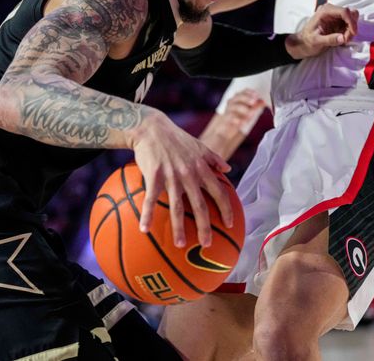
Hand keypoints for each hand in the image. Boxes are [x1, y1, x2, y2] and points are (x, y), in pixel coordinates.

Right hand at [131, 110, 232, 247]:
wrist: (151, 127)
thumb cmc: (176, 137)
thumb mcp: (199, 145)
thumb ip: (214, 158)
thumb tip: (229, 170)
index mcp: (202, 168)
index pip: (219, 192)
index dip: (226, 209)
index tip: (229, 224)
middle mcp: (189, 174)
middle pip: (200, 205)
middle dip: (205, 227)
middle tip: (207, 245)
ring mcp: (171, 176)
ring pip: (177, 207)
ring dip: (179, 227)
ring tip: (179, 245)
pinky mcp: (154, 176)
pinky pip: (150, 200)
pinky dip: (147, 215)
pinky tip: (144, 229)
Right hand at [222, 89, 265, 132]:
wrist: (226, 125)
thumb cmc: (239, 115)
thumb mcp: (249, 111)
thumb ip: (256, 106)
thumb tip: (263, 102)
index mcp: (239, 98)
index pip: (244, 92)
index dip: (250, 92)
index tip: (256, 95)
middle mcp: (233, 102)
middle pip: (238, 97)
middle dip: (246, 98)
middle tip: (254, 102)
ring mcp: (228, 109)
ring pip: (235, 106)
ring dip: (243, 109)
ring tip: (251, 114)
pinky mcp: (226, 118)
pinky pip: (231, 117)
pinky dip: (237, 119)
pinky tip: (242, 122)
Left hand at [287, 3, 357, 58]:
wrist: (303, 43)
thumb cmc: (307, 41)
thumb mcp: (316, 41)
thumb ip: (329, 39)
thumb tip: (342, 38)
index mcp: (325, 11)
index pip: (344, 11)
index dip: (351, 22)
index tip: (352, 33)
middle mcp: (331, 11)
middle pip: (351, 14)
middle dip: (351, 27)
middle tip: (345, 39)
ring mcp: (335, 16)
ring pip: (352, 19)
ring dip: (351, 30)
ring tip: (343, 40)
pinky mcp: (338, 22)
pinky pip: (349, 25)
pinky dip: (349, 32)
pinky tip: (342, 39)